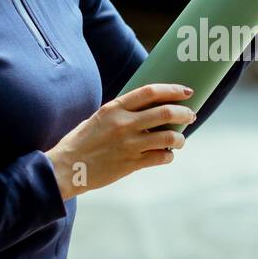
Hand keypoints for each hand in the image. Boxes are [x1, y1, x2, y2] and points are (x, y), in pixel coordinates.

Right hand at [45, 83, 198, 199]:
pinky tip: (166, 155)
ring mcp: (129, 144)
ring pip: (169, 136)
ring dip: (180, 138)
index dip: (172, 90)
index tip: (186, 91)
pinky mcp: (131, 164)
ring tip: (180, 140)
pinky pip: (161, 157)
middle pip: (166, 112)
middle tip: (191, 115)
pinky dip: (168, 155)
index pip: (150, 92)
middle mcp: (124, 124)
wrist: (66, 168)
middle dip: (185, 112)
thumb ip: (121, 111)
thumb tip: (148, 108)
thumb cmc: (82, 142)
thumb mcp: (99, 118)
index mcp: (115, 108)